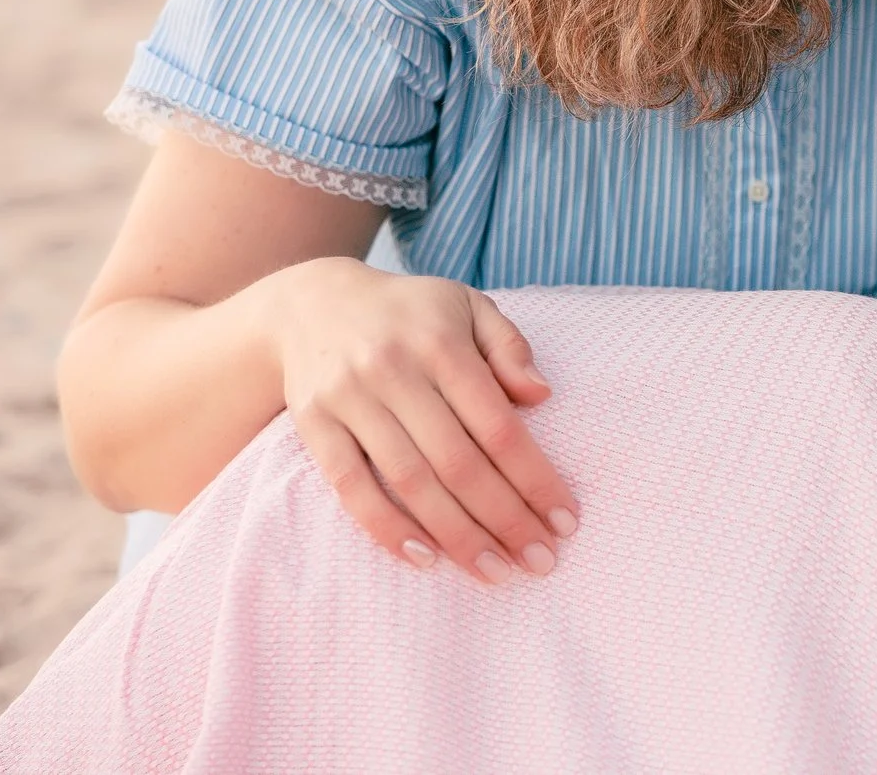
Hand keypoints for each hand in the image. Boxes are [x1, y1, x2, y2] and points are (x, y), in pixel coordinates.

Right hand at [266, 258, 577, 583]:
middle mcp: (395, 372)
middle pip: (459, 462)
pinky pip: (350, 487)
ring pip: (410, 481)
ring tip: (494, 572)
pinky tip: (425, 559)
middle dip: (504, 518)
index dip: (534, 478)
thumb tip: (542, 395)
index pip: (498, 426)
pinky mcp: (314, 426)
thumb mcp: (469, 307)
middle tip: (541, 561)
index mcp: (442, 344)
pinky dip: (387, 528)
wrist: (311, 304)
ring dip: (456, 535)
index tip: (565, 520)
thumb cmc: (412, 314)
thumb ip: (509, 347)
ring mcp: (350, 400)